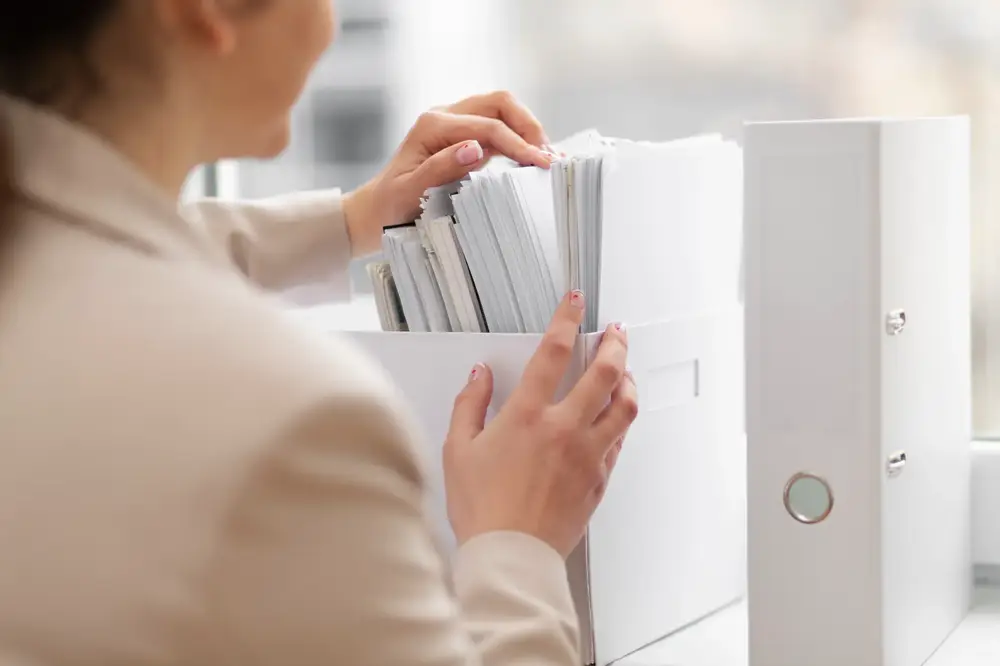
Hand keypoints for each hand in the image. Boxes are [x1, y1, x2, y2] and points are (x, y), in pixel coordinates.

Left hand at [342, 91, 556, 255]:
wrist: (376, 212)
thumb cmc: (389, 206)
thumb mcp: (410, 192)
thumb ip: (441, 168)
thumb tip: (475, 148)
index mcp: (433, 125)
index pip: (488, 126)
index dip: (518, 144)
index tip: (541, 164)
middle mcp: (445, 116)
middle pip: (500, 103)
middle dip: (529, 126)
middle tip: (548, 157)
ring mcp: (455, 124)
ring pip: (502, 111)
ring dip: (527, 130)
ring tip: (547, 158)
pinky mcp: (463, 137)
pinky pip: (498, 128)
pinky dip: (519, 139)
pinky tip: (533, 159)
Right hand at [443, 291, 638, 557]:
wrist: (510, 557)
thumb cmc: (482, 509)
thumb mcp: (458, 450)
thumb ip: (469, 405)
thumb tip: (480, 375)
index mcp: (527, 416)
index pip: (553, 351)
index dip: (567, 318)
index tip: (575, 302)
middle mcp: (564, 429)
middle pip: (604, 372)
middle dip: (615, 343)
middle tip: (616, 331)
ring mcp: (588, 454)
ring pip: (624, 406)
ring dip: (628, 381)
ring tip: (625, 370)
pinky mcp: (599, 479)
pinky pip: (620, 440)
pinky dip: (621, 420)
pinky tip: (616, 416)